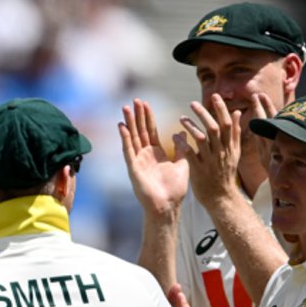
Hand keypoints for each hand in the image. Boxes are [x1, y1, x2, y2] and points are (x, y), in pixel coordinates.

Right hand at [119, 98, 188, 216]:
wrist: (168, 206)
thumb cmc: (175, 189)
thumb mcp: (183, 163)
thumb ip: (182, 148)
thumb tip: (183, 132)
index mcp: (156, 153)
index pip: (151, 131)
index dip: (148, 117)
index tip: (145, 103)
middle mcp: (145, 155)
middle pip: (140, 131)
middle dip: (137, 116)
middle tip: (135, 100)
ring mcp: (138, 161)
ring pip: (132, 137)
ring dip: (129, 123)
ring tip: (125, 108)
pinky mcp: (133, 168)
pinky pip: (128, 150)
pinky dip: (125, 138)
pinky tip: (122, 127)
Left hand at [175, 94, 244, 209]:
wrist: (221, 197)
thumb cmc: (225, 173)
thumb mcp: (234, 152)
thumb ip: (235, 132)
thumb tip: (237, 112)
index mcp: (230, 146)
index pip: (227, 123)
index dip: (221, 109)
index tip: (215, 96)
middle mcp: (221, 152)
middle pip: (214, 128)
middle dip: (204, 114)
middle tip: (193, 103)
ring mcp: (210, 161)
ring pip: (201, 139)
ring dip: (190, 126)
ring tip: (181, 118)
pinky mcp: (199, 170)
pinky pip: (190, 154)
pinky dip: (182, 144)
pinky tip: (174, 136)